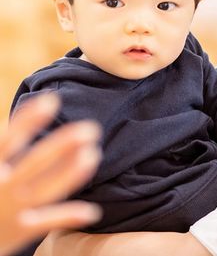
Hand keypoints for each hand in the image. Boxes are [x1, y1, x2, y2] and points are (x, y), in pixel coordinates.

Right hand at [0, 93, 101, 255]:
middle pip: (35, 162)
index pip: (9, 138)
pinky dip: (67, 217)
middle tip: (91, 129)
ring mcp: (9, 209)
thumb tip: (44, 104)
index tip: (52, 99)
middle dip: (63, 144)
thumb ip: (11, 142)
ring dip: (70, 174)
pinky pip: (45, 224)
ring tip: (92, 155)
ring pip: (44, 190)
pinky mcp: (17, 231)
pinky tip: (91, 211)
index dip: (29, 118)